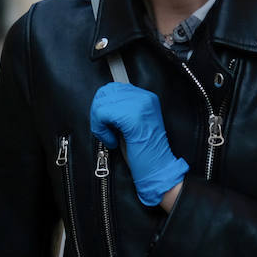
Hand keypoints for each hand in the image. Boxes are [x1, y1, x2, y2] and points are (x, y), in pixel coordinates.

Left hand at [90, 83, 188, 207]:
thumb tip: (100, 104)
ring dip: (99, 123)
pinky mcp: (132, 116)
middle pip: (105, 92)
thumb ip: (120, 110)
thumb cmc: (144, 152)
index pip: (114, 88)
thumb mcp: (132, 124)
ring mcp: (139, 105)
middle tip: (105, 131)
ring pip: (101, 103)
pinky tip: (112, 141)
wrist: (158, 168)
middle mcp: (144, 97)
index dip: (104, 106)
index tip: (107, 124)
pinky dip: (101, 130)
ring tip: (110, 137)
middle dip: (98, 113)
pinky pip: (102, 114)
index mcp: (146, 97)